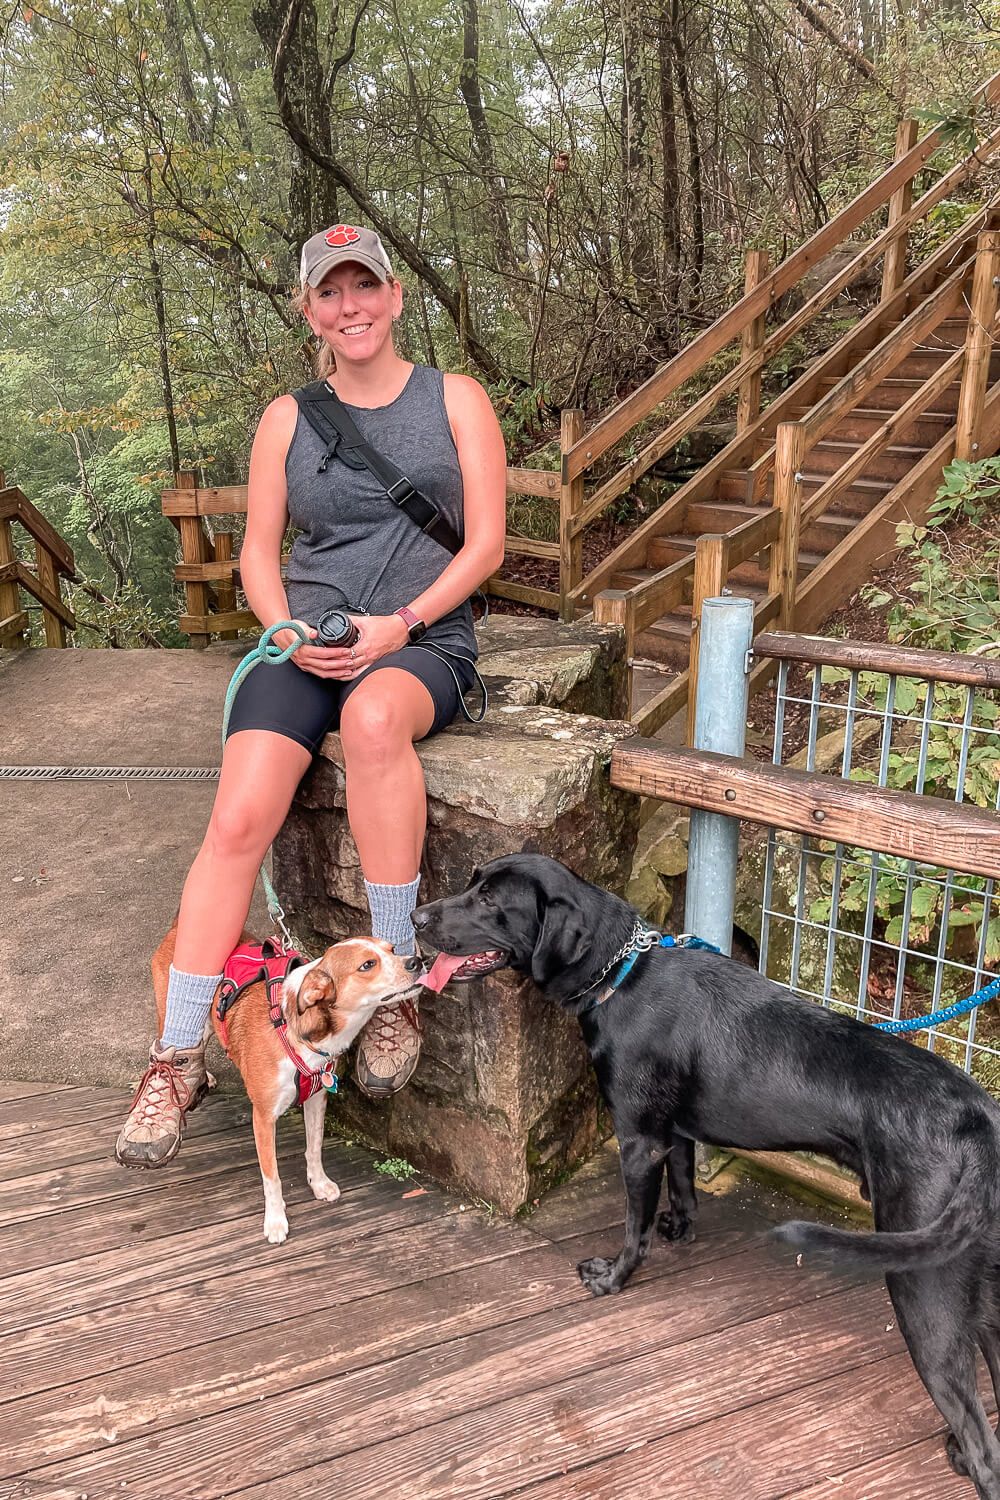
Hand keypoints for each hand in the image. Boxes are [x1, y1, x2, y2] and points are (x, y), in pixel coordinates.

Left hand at [289, 614, 407, 680]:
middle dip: (337, 667)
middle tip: (325, 667)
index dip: (335, 657)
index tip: (326, 657)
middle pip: (349, 666)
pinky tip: (348, 675)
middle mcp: (369, 656)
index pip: (346, 655)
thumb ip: (351, 620)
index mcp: (365, 646)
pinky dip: (355, 675)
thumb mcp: (365, 621)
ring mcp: (373, 661)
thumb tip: (340, 618)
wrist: (401, 629)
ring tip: (334, 675)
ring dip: (344, 675)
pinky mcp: (377, 663)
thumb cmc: (385, 625)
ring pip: (356, 673)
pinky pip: (364, 672)